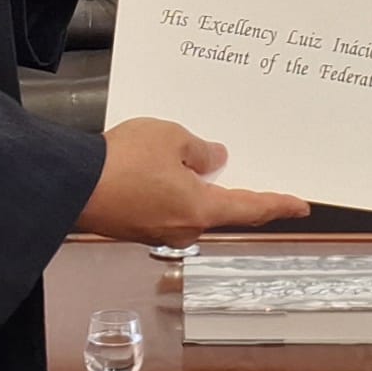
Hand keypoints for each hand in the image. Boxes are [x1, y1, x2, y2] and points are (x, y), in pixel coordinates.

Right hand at [78, 116, 309, 246]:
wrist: (71, 186)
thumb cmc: (121, 163)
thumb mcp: (170, 138)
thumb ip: (199, 150)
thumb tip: (212, 158)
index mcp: (201, 210)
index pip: (252, 208)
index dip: (279, 205)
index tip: (300, 206)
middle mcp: (184, 229)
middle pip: (218, 208)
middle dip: (225, 186)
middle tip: (231, 164)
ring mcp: (158, 232)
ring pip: (188, 206)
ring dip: (191, 184)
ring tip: (180, 152)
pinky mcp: (136, 227)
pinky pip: (163, 207)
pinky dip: (168, 189)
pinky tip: (155, 167)